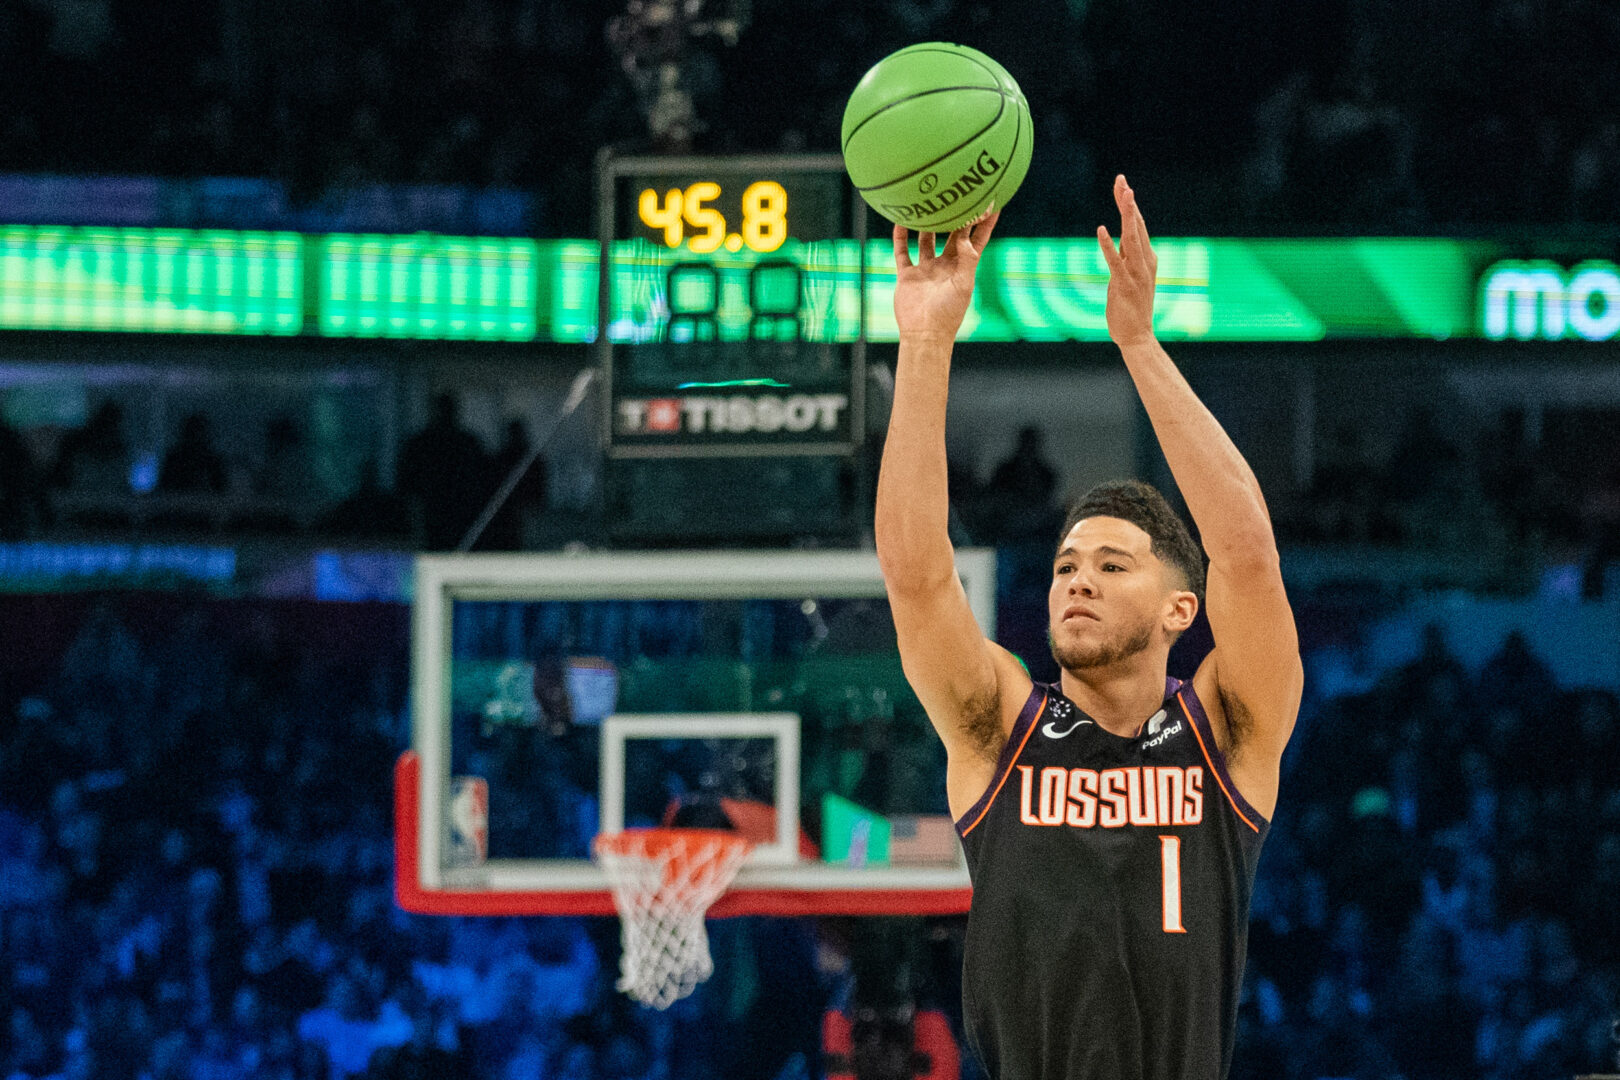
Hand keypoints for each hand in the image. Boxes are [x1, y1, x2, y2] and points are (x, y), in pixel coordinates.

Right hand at [892, 209, 999, 339]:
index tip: (992, 201)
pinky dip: (900, 237)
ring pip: (926, 239)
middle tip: (956, 192)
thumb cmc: (949, 312)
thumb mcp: (963, 285)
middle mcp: (945, 264)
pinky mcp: (908, 275)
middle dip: (956, 215)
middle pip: (952, 233)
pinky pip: (903, 252)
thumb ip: (967, 259)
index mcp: (963, 266)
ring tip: (927, 201)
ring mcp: (926, 268)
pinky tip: (900, 221)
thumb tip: (966, 237)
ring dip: (927, 223)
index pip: (976, 238)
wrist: (925, 333)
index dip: (984, 221)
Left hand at [1096, 175, 1156, 347]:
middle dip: (1128, 202)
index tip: (1122, 184)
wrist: (1137, 336)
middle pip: (1137, 225)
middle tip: (1122, 180)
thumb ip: (1128, 259)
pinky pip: (1115, 261)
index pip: (1138, 225)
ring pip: (1132, 238)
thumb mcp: (1130, 277)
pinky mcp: (1124, 285)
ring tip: (1123, 195)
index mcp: (1147, 258)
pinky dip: (1108, 245)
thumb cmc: (1131, 308)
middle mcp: (1144, 262)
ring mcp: (1136, 273)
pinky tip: (1101, 230)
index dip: (1129, 204)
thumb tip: (1121, 243)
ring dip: (1127, 216)